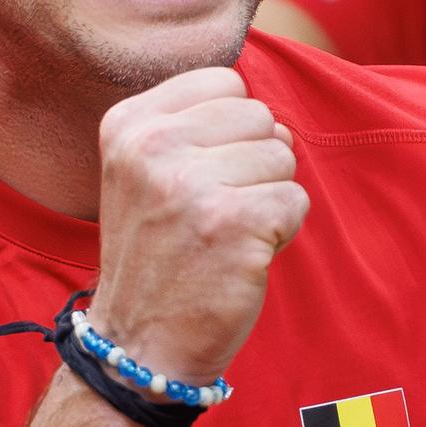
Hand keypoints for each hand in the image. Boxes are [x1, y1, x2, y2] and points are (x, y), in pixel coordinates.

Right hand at [91, 68, 307, 383]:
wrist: (139, 344)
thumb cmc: (157, 255)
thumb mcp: (145, 173)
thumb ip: (198, 127)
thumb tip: (277, 120)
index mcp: (128, 124)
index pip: (225, 81)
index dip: (231, 130)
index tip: (201, 174)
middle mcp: (153, 147)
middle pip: (259, 116)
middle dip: (254, 164)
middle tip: (215, 213)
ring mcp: (191, 184)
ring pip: (283, 156)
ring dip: (269, 198)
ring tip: (226, 234)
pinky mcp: (233, 223)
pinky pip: (297, 201)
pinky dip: (282, 231)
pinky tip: (242, 256)